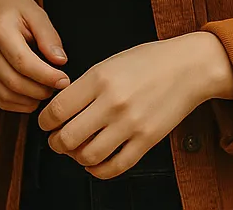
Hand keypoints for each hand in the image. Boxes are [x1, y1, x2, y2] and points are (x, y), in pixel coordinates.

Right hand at [0, 0, 69, 113]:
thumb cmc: (14, 11)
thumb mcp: (36, 14)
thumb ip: (48, 37)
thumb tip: (60, 61)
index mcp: (0, 32)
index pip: (23, 62)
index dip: (46, 75)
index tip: (64, 80)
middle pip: (15, 83)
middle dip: (41, 90)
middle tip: (58, 85)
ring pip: (7, 96)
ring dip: (32, 99)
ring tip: (47, 89)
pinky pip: (1, 100)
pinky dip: (20, 104)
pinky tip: (33, 95)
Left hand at [40, 32, 232, 179]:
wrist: (188, 66)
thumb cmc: (150, 61)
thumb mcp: (109, 62)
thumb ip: (85, 85)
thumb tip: (61, 107)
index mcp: (99, 78)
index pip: (56, 109)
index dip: (44, 122)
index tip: (45, 124)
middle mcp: (112, 103)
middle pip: (68, 137)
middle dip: (56, 143)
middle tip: (56, 141)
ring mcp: (130, 124)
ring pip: (89, 156)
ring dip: (76, 158)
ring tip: (77, 151)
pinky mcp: (147, 140)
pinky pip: (116, 167)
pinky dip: (99, 170)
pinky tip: (96, 163)